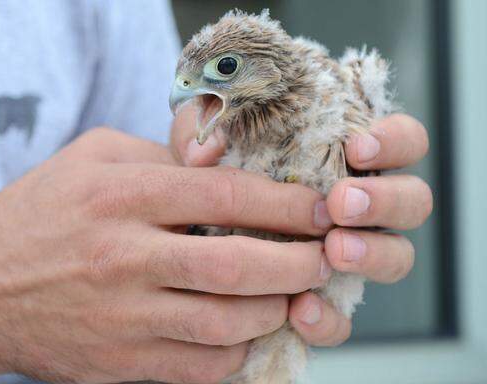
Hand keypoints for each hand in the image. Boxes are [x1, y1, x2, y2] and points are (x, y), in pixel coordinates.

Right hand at [0, 127, 341, 382]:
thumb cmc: (36, 215)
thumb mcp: (90, 158)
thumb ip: (158, 155)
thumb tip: (225, 168)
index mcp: (121, 195)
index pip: (226, 196)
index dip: (287, 204)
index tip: (321, 208)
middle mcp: (124, 255)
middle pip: (238, 266)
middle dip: (299, 263)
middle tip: (323, 257)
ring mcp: (122, 315)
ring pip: (228, 324)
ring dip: (275, 311)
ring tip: (291, 295)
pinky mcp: (118, 361)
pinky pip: (199, 367)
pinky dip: (237, 353)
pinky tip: (244, 333)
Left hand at [171, 104, 432, 345]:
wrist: (188, 226)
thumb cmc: (211, 170)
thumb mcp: (202, 139)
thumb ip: (202, 130)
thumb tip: (203, 152)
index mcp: (347, 158)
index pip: (403, 142)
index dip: (395, 142)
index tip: (356, 148)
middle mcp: (361, 205)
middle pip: (413, 202)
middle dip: (386, 201)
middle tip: (341, 204)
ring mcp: (348, 254)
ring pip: (396, 258)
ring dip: (373, 255)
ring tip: (334, 251)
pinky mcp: (322, 299)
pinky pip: (343, 319)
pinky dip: (328, 319)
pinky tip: (299, 311)